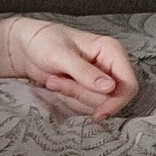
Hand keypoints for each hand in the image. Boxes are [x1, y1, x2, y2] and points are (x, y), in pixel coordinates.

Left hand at [9, 17, 138, 119]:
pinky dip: (69, 100)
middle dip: (82, 95)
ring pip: (97, 105)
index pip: (128, 85)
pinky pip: (85, 106)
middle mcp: (109, 66)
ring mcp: (99, 79)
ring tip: (54, 80)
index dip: (116, 102)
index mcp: (111, 50)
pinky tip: (57, 85)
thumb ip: (85, 72)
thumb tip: (109, 88)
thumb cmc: (43, 41)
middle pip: (112, 99)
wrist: (26, 47)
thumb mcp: (61, 55)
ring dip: (72, 97)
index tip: (98, 113)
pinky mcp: (88, 90)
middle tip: (58, 81)